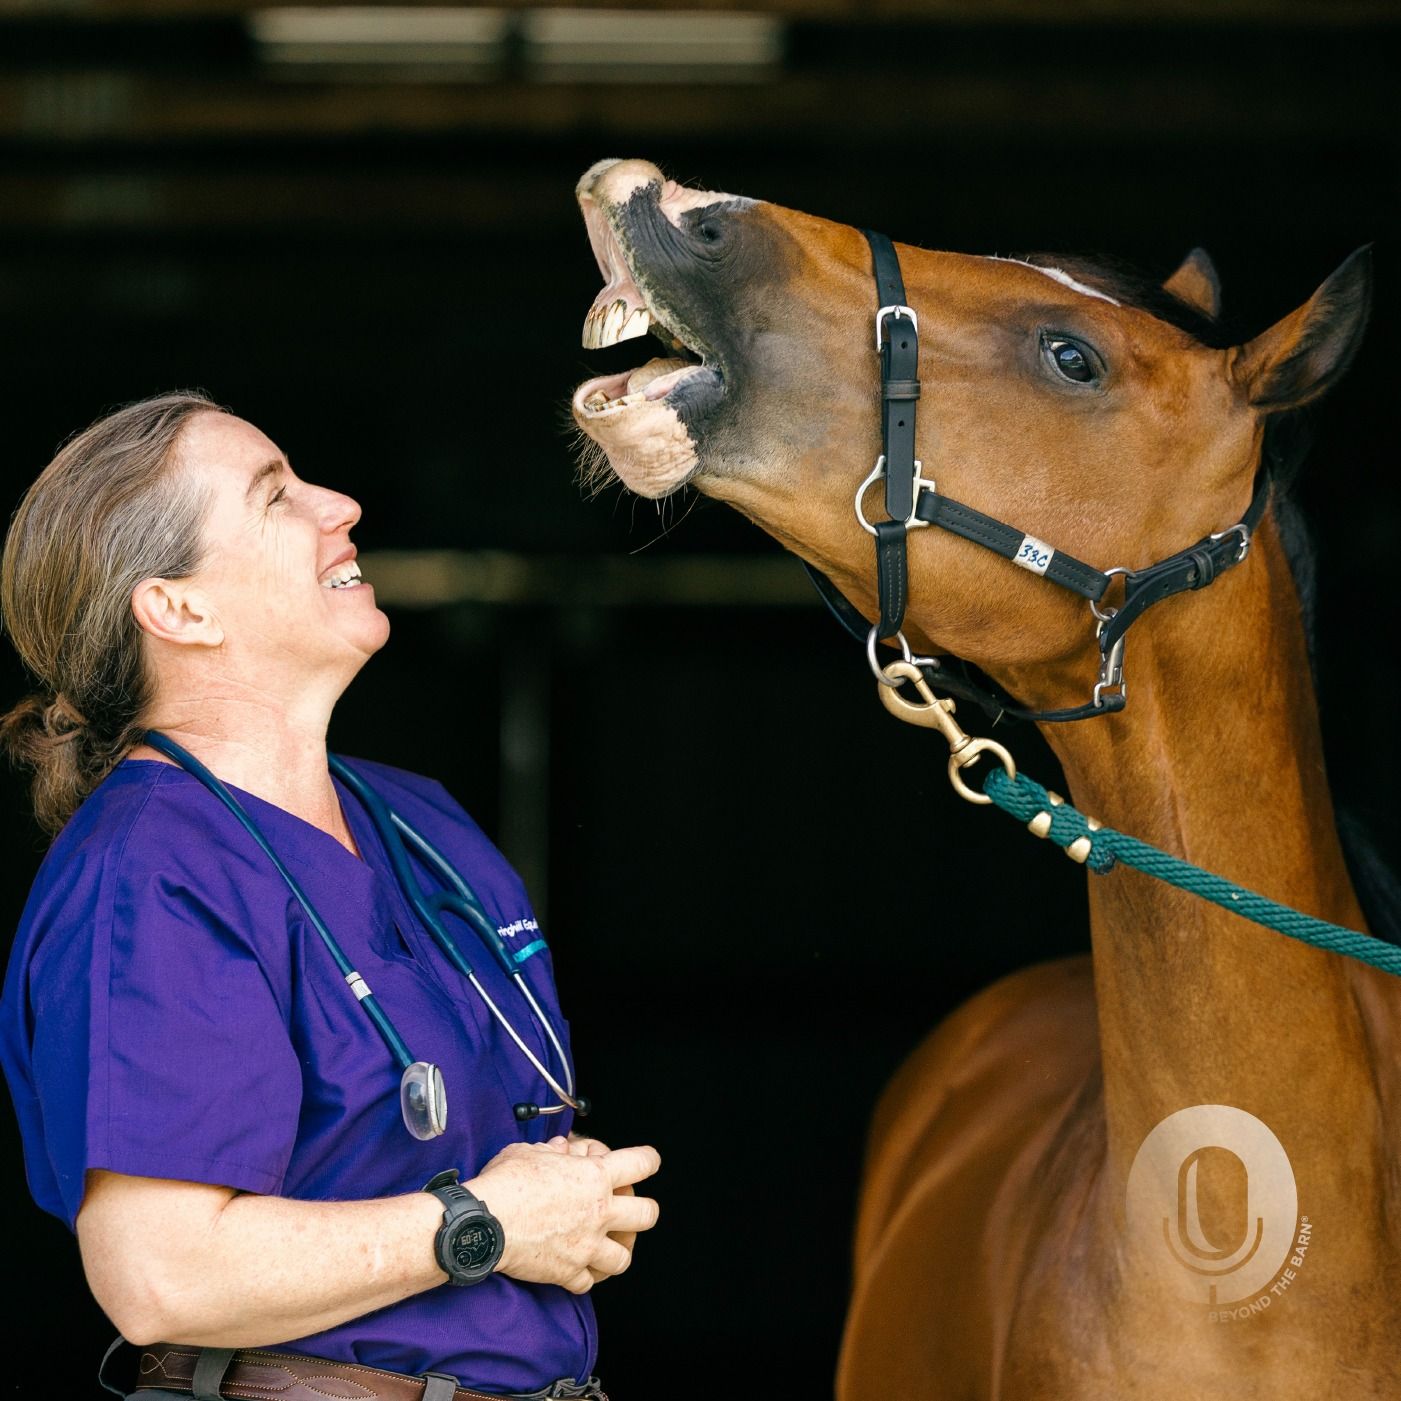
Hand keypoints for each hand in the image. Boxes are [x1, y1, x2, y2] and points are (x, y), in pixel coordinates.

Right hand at [468, 1136, 659, 1294]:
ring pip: (624, 1257)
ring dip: (617, 1251)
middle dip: (644, 1210)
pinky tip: (576, 1267)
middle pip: (647, 1214)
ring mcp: (586, 1246)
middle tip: (631, 1208)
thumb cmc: (506, 1183)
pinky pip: (587, 1282)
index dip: (648, 1160)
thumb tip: (559, 1150)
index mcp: (594, 1177)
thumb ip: (552, 1152)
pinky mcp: (568, 1272)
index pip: (640, 1164)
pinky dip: (584, 1276)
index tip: (647, 1162)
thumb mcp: (530, 1152)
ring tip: (606, 1245)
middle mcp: (599, 1212)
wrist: (485, 1222)